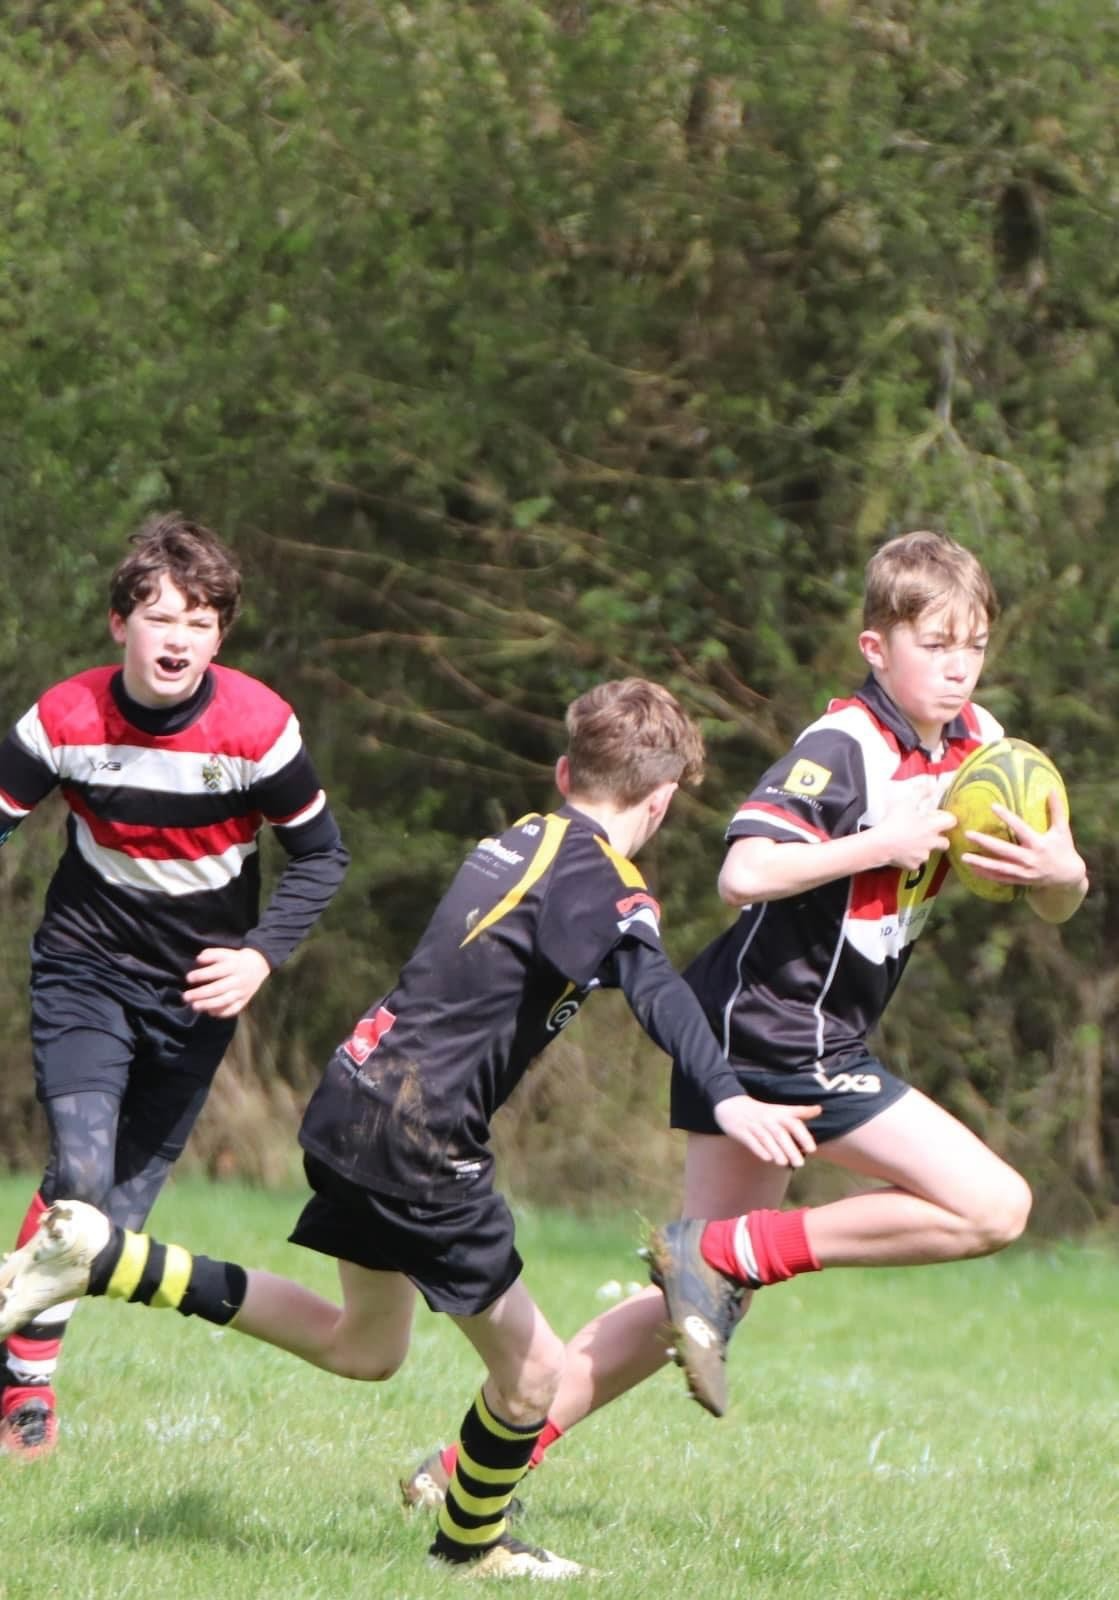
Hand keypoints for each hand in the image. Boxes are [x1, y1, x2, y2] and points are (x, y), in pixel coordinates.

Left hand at [184, 946, 270, 1017]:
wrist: (258, 966)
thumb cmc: (235, 959)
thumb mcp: (225, 952)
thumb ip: (211, 954)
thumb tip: (198, 960)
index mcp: (233, 966)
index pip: (216, 971)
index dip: (201, 975)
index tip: (188, 978)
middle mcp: (238, 980)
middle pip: (218, 989)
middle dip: (201, 994)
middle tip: (186, 997)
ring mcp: (241, 992)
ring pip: (224, 1001)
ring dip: (208, 1005)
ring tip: (194, 1006)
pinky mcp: (244, 1001)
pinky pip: (233, 1009)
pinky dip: (222, 1012)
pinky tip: (210, 1012)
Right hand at [712, 1094, 819, 1167]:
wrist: (731, 1105)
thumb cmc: (760, 1112)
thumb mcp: (780, 1109)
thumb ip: (799, 1112)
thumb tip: (819, 1109)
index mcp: (778, 1114)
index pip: (793, 1122)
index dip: (803, 1135)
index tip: (812, 1149)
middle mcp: (767, 1119)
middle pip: (780, 1133)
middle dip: (790, 1148)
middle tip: (800, 1163)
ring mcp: (754, 1125)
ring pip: (766, 1138)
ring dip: (775, 1151)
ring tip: (784, 1163)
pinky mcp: (741, 1131)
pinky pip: (750, 1141)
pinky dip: (758, 1149)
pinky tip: (766, 1158)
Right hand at [872, 776, 955, 870]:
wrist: (879, 845)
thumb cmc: (892, 823)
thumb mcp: (906, 803)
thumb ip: (921, 793)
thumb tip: (931, 786)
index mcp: (932, 826)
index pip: (952, 821)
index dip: (946, 818)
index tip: (937, 817)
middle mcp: (931, 843)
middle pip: (946, 843)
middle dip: (939, 838)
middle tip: (926, 833)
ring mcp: (923, 856)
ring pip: (929, 852)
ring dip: (923, 847)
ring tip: (909, 841)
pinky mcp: (913, 865)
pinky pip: (916, 862)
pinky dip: (911, 857)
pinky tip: (902, 851)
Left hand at [959, 791, 1086, 892]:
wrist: (1068, 877)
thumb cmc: (1064, 849)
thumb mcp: (1062, 830)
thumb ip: (1056, 810)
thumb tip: (1052, 789)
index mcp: (1039, 844)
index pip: (1020, 828)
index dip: (1007, 817)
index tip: (992, 806)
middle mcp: (1030, 859)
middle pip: (1004, 850)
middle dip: (985, 843)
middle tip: (968, 834)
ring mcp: (1024, 872)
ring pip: (999, 868)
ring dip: (981, 863)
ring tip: (964, 856)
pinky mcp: (1020, 880)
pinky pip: (1000, 878)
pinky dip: (985, 874)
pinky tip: (971, 868)